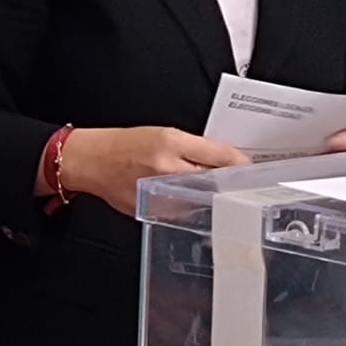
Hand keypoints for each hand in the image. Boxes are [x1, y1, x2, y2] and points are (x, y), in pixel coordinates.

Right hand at [56, 126, 249, 215]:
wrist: (92, 161)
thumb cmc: (126, 145)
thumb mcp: (165, 133)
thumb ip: (200, 148)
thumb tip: (233, 161)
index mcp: (171, 144)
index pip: (220, 157)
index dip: (241, 163)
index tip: (252, 168)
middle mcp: (167, 170)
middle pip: (215, 180)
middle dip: (230, 182)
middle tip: (241, 182)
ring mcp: (160, 195)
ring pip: (202, 200)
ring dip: (213, 197)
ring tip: (216, 192)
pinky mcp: (153, 212)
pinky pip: (184, 212)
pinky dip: (193, 207)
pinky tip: (191, 201)